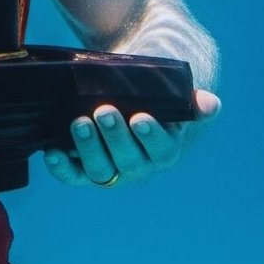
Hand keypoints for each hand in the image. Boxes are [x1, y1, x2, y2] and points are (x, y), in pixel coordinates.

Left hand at [45, 88, 219, 187]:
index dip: (151, 136)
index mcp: (164, 149)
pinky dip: (61, 168)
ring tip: (79, 122)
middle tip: (104, 111)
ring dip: (89, 148)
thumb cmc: (153, 88)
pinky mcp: (83, 169)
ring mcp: (110, 169)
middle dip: (115, 137)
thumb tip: (211, 104)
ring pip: (100, 170)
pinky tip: (52, 151)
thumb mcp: (171, 88)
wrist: (127, 89)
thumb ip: (189, 99)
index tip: (141, 117)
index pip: (162, 150)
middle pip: (129, 161)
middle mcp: (139, 166)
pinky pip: (73, 175)